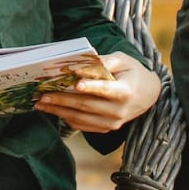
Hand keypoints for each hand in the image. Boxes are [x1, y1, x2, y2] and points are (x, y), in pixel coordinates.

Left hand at [34, 52, 160, 133]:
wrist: (148, 95)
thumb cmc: (132, 72)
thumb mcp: (123, 60)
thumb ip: (103, 62)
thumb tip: (78, 66)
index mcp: (126, 92)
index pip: (106, 90)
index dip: (91, 87)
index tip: (75, 84)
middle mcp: (119, 112)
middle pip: (87, 105)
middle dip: (62, 100)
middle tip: (42, 94)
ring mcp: (113, 123)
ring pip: (81, 118)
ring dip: (59, 111)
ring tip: (40, 103)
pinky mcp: (106, 129)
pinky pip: (83, 126)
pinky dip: (66, 118)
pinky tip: (53, 109)